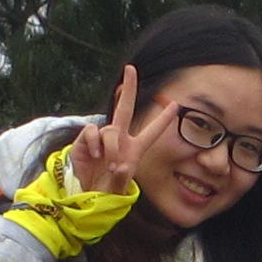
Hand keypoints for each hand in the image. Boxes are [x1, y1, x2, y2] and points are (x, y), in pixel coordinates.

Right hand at [66, 65, 174, 194]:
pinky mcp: (85, 140)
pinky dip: (94, 143)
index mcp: (134, 149)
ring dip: (111, 147)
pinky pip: (92, 132)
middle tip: (130, 68)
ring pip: (110, 130)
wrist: (85, 193)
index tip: (176, 105)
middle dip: (129, 88)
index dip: (163, 119)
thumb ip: (122, 179)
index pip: (152, 132)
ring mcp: (102, 138)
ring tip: (109, 164)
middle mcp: (119, 138)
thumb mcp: (118, 188)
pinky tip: (95, 155)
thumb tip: (122, 166)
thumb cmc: (107, 189)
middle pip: (125, 107)